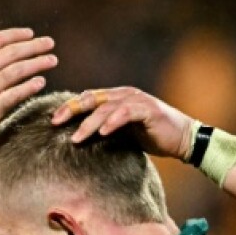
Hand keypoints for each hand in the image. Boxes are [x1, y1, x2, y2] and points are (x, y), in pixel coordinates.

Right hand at [0, 28, 56, 157]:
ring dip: (36, 63)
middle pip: (10, 53)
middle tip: (49, 43)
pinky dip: (29, 86)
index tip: (29, 34)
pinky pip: (14, 95)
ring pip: (15, 71)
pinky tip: (41, 82)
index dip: (14, 35)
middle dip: (32, 46)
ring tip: (52, 60)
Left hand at [51, 87, 192, 159]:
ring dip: (89, 123)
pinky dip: (113, 122)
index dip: (69, 107)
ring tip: (76, 138)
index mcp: (116, 98)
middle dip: (72, 110)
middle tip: (55, 122)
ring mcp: (136, 100)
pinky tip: (102, 133)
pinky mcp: (148, 110)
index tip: (52, 120)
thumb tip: (80, 139)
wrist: (183, 139)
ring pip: (106, 108)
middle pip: (92, 98)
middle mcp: (124, 95)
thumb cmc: (153, 138)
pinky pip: (126, 113)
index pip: (88, 99)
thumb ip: (106, 129)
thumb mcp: (124, 133)